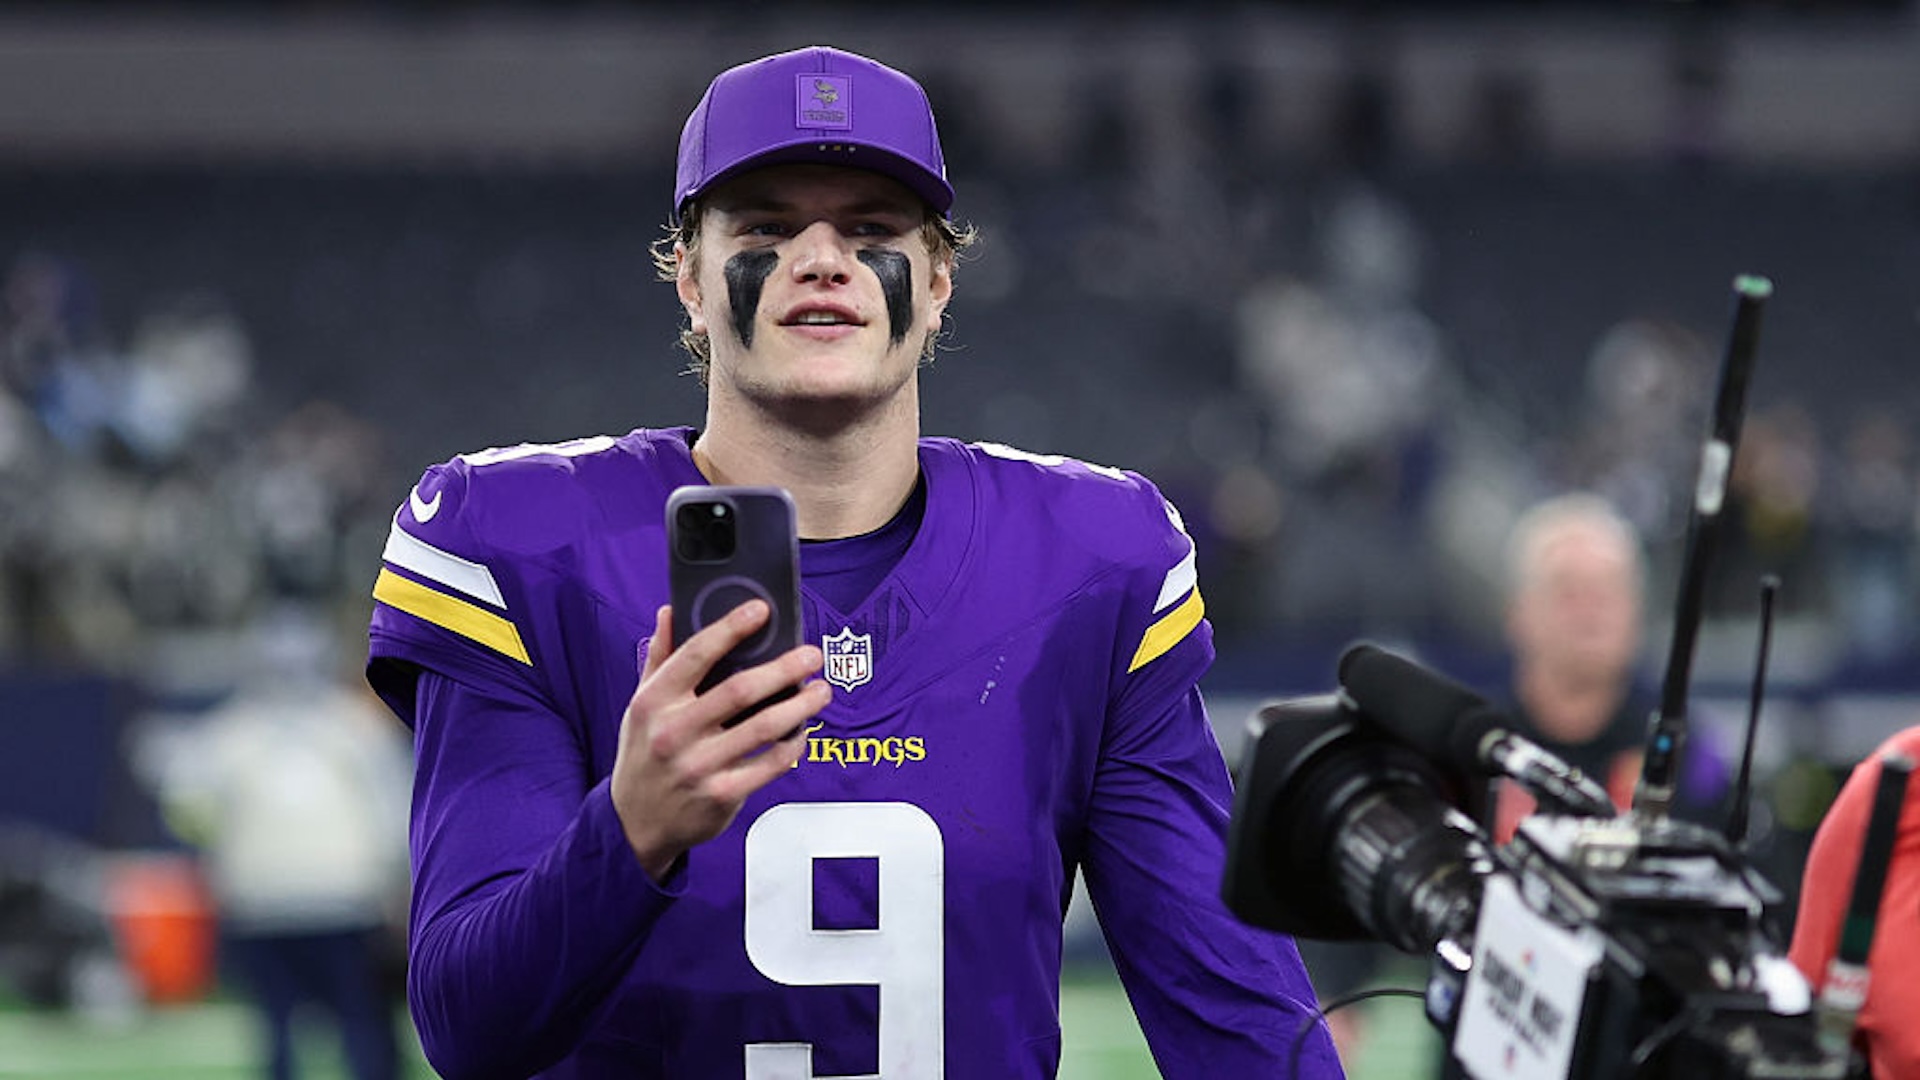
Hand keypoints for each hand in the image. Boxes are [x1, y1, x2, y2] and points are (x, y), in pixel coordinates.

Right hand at [611, 602, 829, 879]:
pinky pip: (770, 765)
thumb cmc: (645, 753)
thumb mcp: (640, 704)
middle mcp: (674, 732)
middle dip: (784, 668)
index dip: (731, 628)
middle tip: (812, 655)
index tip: (761, 610)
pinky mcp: (721, 795)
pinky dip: (793, 745)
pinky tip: (803, 730)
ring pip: (764, 727)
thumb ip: (659, 658)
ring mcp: (698, 766)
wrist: (635, 823)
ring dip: (801, 705)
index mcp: (654, 701)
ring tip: (821, 690)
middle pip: (740, 690)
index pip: (696, 654)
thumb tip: (670, 611)